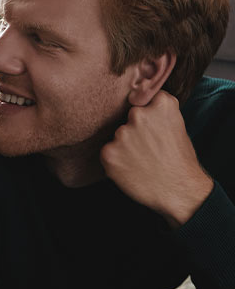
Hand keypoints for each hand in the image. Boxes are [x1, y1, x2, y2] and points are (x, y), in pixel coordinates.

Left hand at [100, 91, 212, 227]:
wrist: (180, 191)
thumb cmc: (180, 160)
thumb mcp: (177, 125)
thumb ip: (158, 112)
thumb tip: (138, 103)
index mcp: (161, 104)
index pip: (143, 97)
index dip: (146, 111)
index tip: (151, 124)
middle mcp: (138, 114)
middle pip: (128, 117)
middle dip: (134, 130)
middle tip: (148, 148)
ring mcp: (122, 133)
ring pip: (118, 135)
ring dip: (125, 146)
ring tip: (142, 161)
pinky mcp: (108, 152)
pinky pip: (108, 152)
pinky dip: (116, 160)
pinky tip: (132, 168)